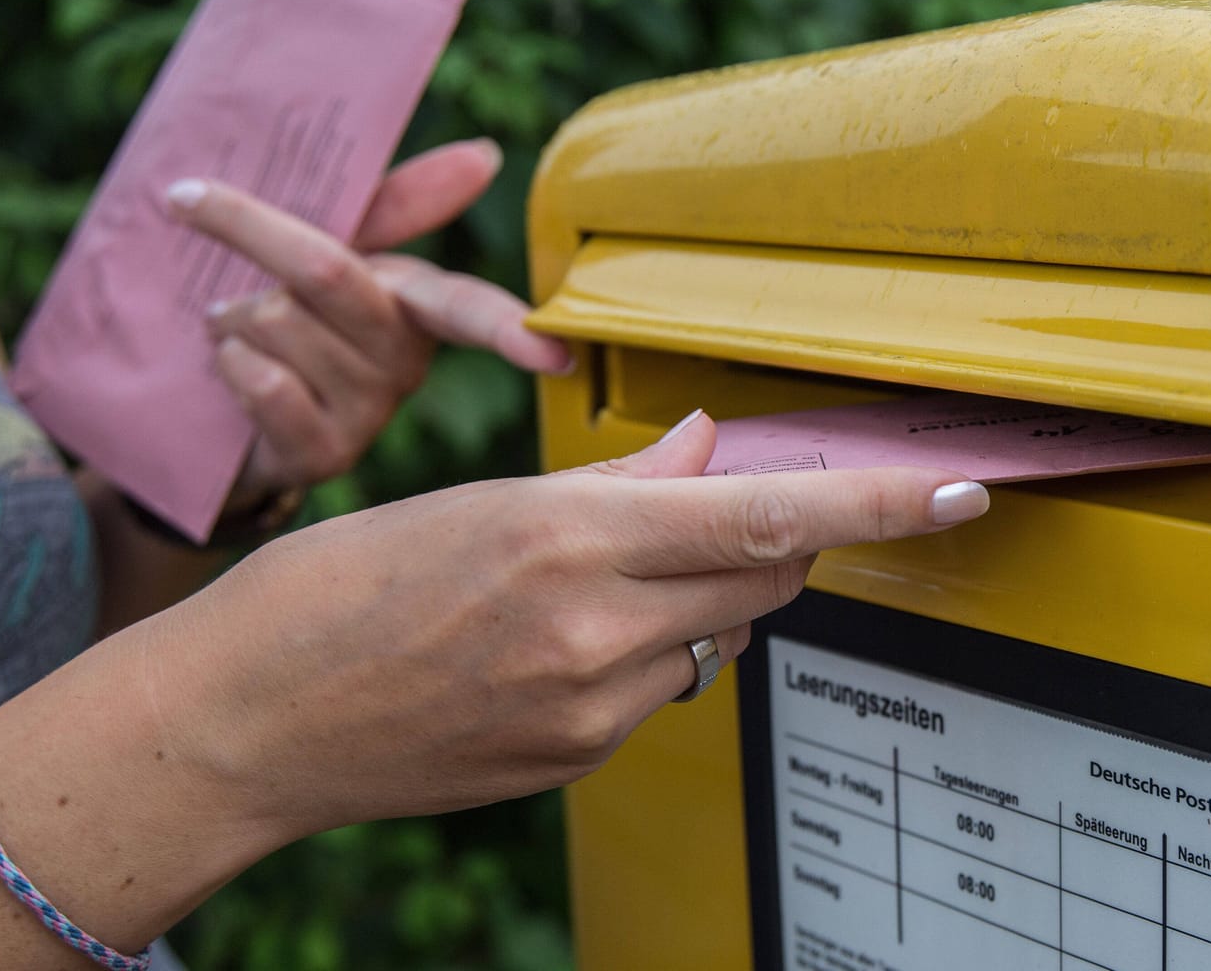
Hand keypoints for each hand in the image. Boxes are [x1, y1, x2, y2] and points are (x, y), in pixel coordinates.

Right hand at [146, 411, 990, 837]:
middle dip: (775, 532)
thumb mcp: (481, 502)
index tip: (961, 488)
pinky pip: (661, 690)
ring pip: (718, 634)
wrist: (250, 720)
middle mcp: (594, 629)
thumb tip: (715, 451)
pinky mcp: (576, 760)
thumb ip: (622, 487)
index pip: (768, 514)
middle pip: (765, 573)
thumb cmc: (342, 584)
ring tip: (598, 578)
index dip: (879, 502)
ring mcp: (588, 709)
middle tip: (728, 502)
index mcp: (569, 536)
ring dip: (703, 594)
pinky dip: (647, 651)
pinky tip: (560, 642)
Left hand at [165, 139, 571, 509]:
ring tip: (232, 331)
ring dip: (227, 316)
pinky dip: (224, 360)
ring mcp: (368, 415)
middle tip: (187, 205)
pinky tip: (230, 370)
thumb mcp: (330, 241)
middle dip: (248, 231)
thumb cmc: (279, 310)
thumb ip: (399, 200)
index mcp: (415, 303)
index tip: (555, 357)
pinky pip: (260, 379)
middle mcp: (406, 363)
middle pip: (326, 273)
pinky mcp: (323, 455)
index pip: (470, 309)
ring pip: (274, 322)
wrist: (208, 404)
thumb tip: (487, 156)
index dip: (510, 330)